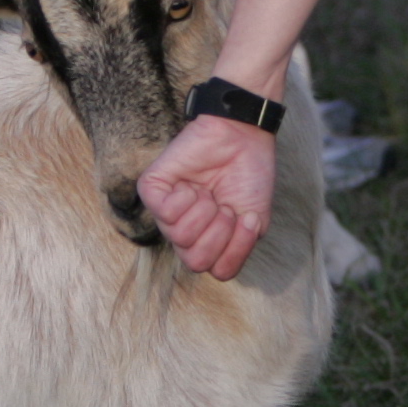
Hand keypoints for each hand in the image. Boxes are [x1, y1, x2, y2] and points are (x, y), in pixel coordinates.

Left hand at [138, 114, 275, 282]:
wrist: (242, 136)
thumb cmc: (249, 176)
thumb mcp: (255, 223)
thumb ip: (236, 253)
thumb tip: (214, 268)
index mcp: (209, 242)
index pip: (217, 271)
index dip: (235, 248)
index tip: (244, 217)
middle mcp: (185, 233)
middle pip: (195, 262)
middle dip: (219, 233)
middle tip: (224, 206)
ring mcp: (166, 213)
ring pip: (180, 237)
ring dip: (204, 212)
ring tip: (208, 192)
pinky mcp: (152, 189)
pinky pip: (165, 213)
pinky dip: (186, 198)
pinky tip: (191, 184)